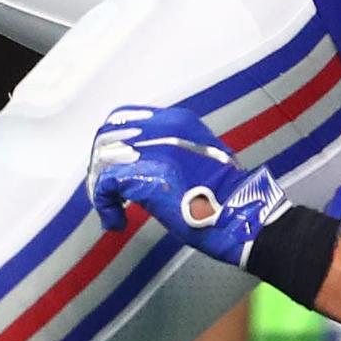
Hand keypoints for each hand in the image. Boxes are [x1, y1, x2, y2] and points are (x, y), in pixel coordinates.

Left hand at [89, 103, 283, 266]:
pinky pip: (104, 184)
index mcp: (178, 121)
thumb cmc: (228, 196)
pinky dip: (104, 205)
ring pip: (102, 159)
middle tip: (108, 191)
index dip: (114, 144)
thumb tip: (152, 165)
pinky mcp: (142, 174)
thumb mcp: (205, 156)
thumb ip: (177, 151)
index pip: (126, 119)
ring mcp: (150, 149)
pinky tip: (116, 222)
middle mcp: (161, 127)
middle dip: (101, 165)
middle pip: (107, 135)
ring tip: (112, 209)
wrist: (239, 214)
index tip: (115, 168)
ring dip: (101, 188)